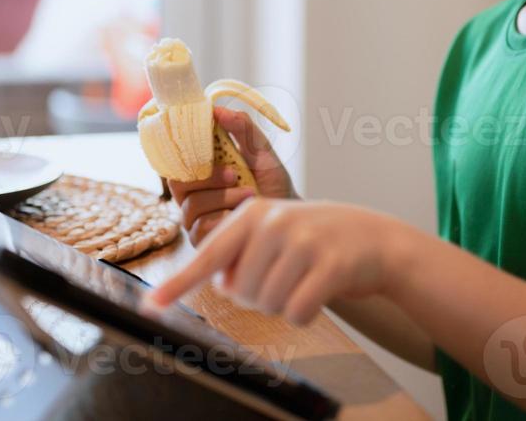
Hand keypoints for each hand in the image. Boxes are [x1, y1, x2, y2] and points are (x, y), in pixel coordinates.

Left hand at [147, 198, 410, 324]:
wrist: (374, 238)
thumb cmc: (314, 240)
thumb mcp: (273, 232)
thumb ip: (240, 253)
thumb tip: (221, 284)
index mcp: (252, 213)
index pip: (208, 256)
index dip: (178, 285)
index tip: (151, 306)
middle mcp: (275, 222)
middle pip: (241, 292)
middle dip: (259, 297)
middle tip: (285, 275)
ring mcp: (305, 242)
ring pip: (269, 304)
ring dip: (283, 304)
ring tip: (303, 278)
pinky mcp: (331, 264)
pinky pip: (298, 311)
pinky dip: (305, 312)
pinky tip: (319, 291)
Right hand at [166, 106, 296, 245]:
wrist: (287, 215)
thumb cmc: (273, 183)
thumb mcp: (261, 152)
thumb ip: (242, 129)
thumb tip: (217, 109)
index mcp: (201, 170)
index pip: (176, 159)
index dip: (183, 150)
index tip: (205, 143)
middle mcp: (193, 194)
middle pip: (178, 183)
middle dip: (208, 178)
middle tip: (234, 173)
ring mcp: (195, 218)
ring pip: (192, 206)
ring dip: (224, 198)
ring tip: (250, 194)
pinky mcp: (202, 240)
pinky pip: (201, 227)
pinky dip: (224, 218)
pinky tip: (241, 214)